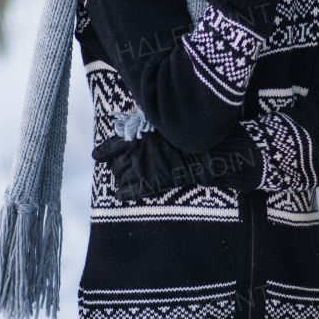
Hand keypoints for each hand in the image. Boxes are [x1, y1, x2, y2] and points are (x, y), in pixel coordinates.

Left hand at [92, 131, 258, 200]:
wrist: (220, 151)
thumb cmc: (202, 134)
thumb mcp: (177, 123)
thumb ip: (160, 125)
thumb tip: (146, 123)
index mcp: (148, 130)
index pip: (119, 140)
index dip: (107, 149)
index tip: (98, 155)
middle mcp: (144, 148)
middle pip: (120, 160)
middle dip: (117, 165)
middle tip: (115, 169)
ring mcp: (149, 166)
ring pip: (124, 174)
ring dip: (121, 177)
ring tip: (119, 181)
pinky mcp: (158, 181)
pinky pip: (134, 190)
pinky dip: (125, 193)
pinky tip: (119, 195)